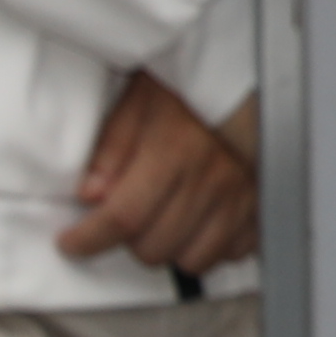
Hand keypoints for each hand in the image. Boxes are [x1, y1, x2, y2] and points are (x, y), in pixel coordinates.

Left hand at [65, 70, 259, 274]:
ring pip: (193, 260)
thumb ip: (112, 149)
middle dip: (129, 240)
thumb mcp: (138, 101)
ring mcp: (243, 196)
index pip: (124, 216)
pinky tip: (200, 221)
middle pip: (155, 247)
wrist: (247, 76)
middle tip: (125, 217)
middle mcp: (213, 179)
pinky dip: (212, 245)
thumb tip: (90, 196)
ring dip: (170, 247)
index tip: (71, 242)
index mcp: (176, 149)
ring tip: (163, 221)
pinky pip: (233, 252)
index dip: (89, 238)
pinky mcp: (264, 205)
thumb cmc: (189, 86)